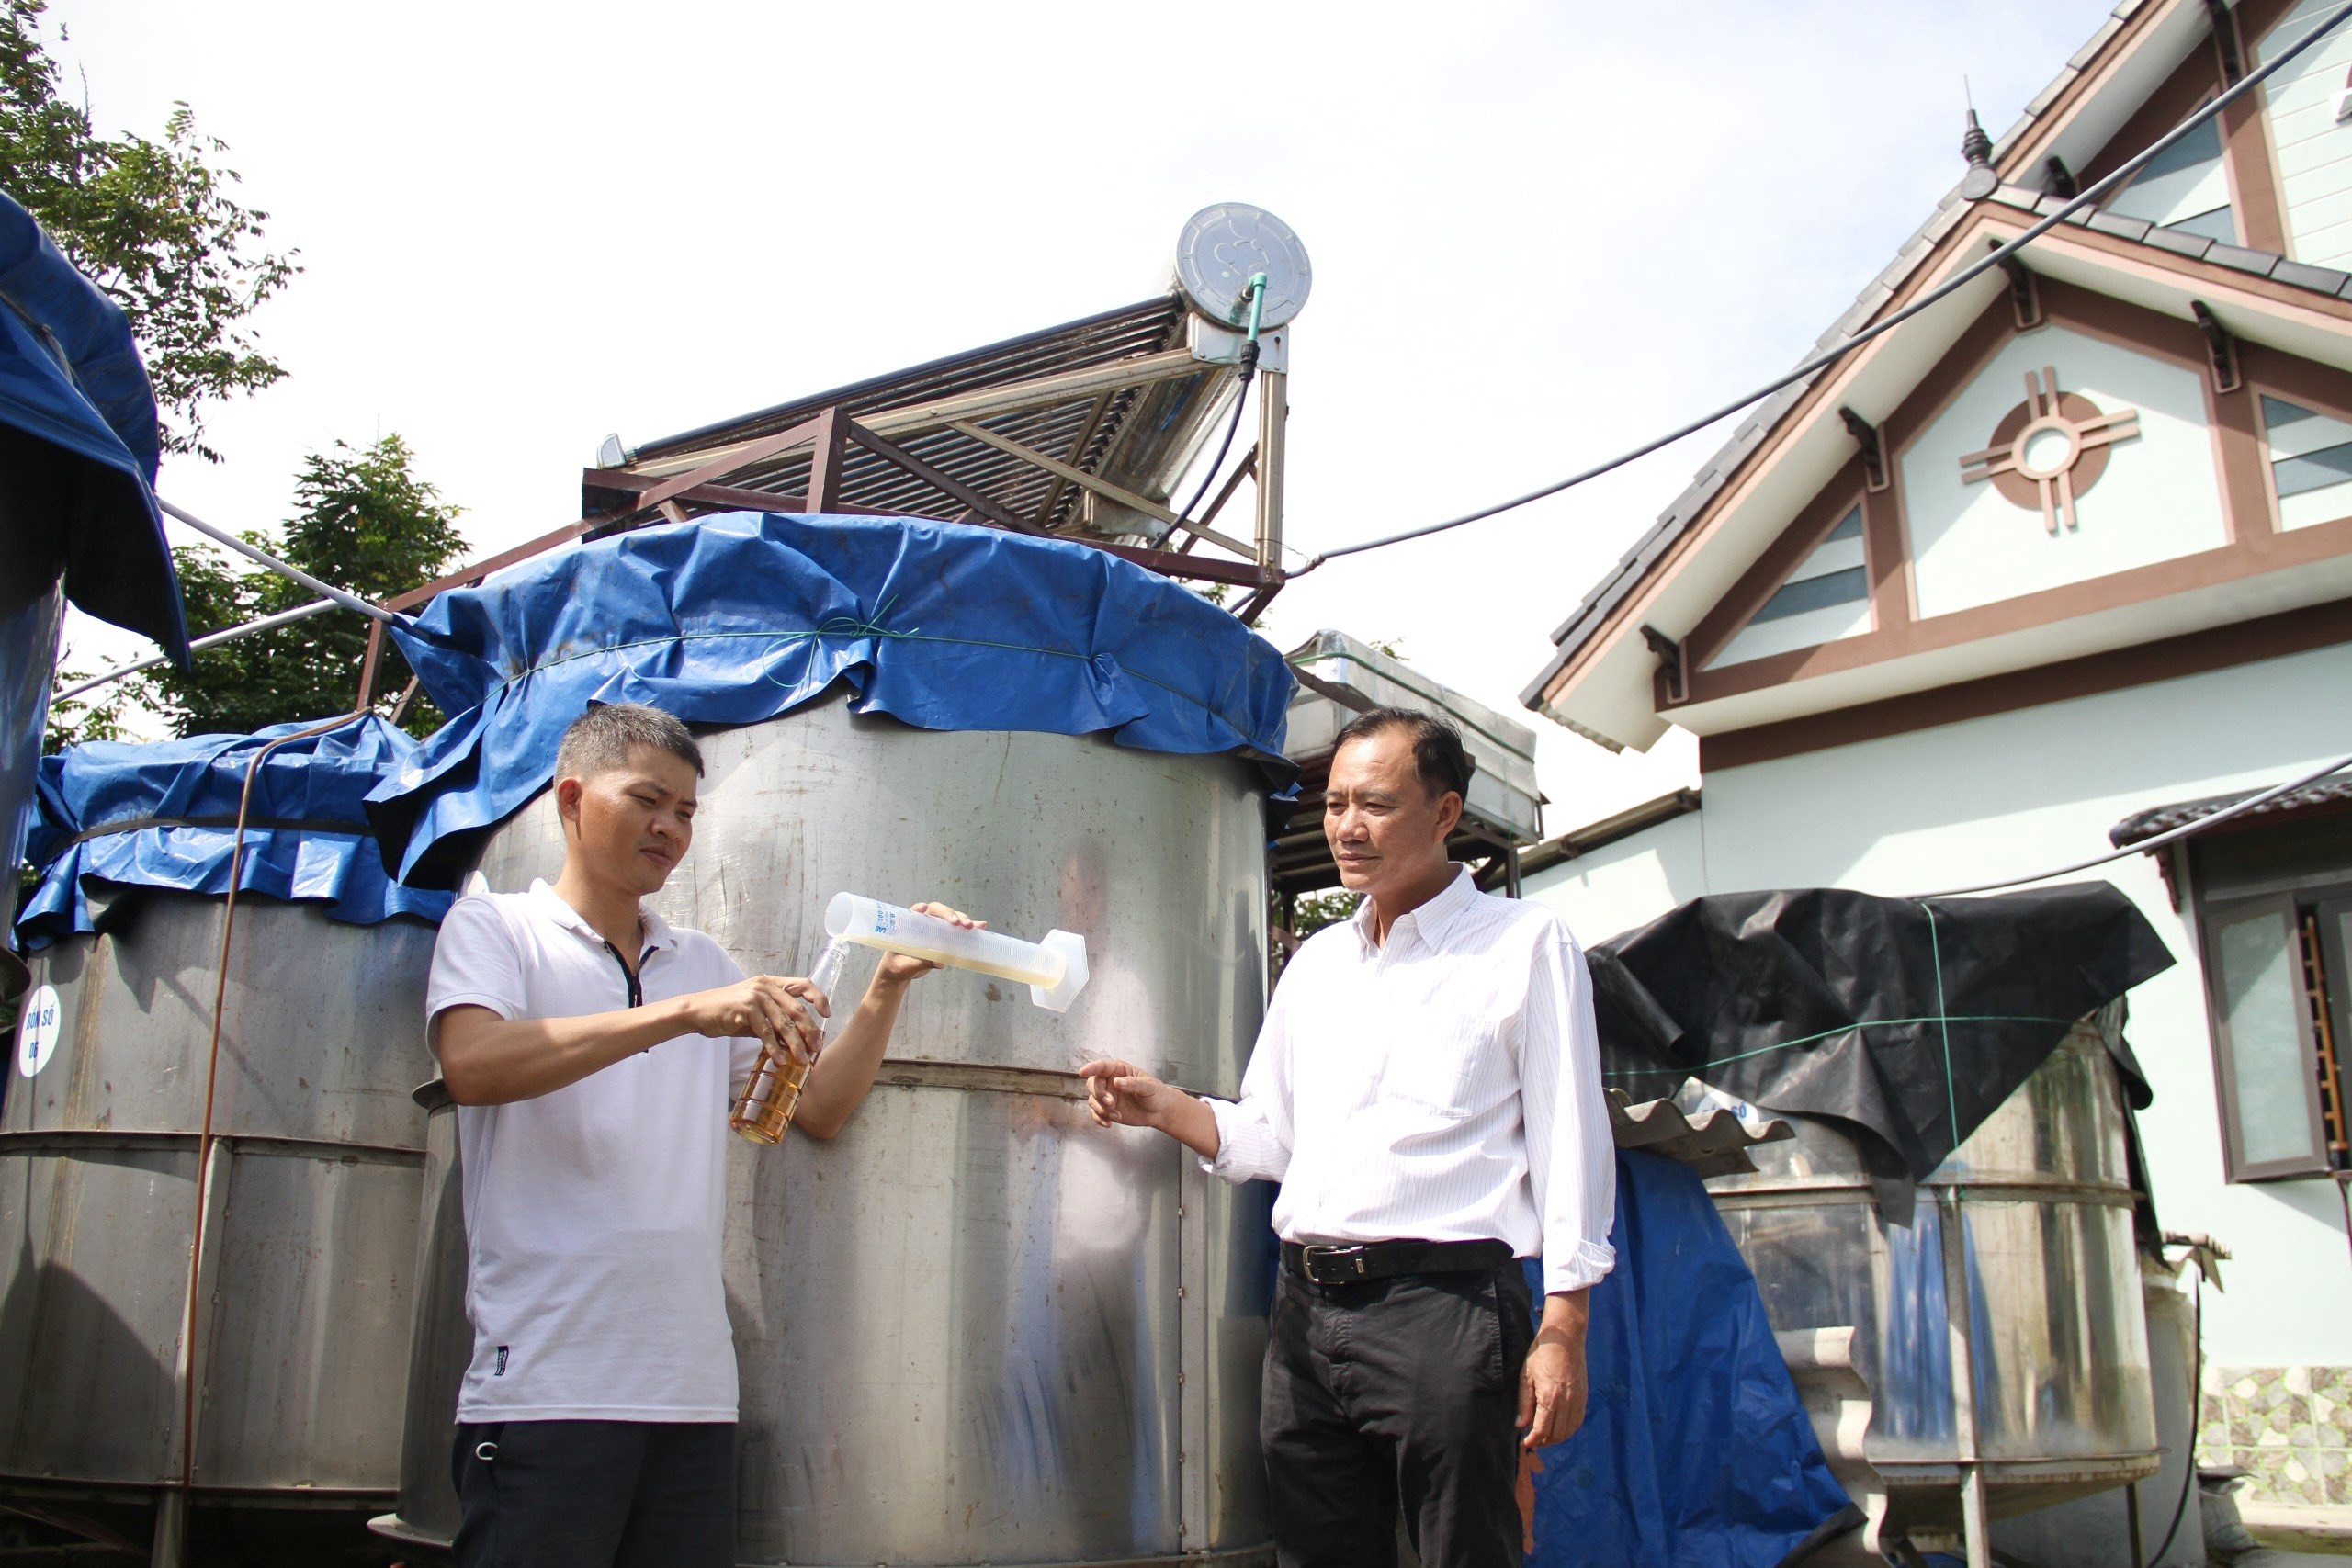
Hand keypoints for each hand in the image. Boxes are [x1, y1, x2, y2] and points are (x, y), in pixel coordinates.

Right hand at [682, 975, 827, 1062]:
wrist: (698, 1011)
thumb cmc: (728, 1012)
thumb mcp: (755, 1013)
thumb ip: (774, 1021)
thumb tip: (796, 1040)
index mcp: (771, 983)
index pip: (803, 984)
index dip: (818, 998)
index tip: (827, 1014)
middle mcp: (765, 986)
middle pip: (796, 1009)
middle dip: (809, 1031)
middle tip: (816, 1048)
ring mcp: (755, 996)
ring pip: (783, 1023)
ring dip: (795, 1044)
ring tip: (802, 1060)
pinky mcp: (744, 1009)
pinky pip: (765, 1032)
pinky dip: (773, 1048)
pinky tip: (780, 1060)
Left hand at [874, 901, 982, 986]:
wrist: (901, 972)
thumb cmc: (898, 966)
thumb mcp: (906, 966)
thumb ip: (920, 963)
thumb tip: (940, 962)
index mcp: (909, 924)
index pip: (917, 911)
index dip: (923, 909)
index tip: (926, 909)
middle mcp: (924, 922)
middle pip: (938, 912)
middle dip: (951, 915)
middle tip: (960, 924)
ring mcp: (935, 928)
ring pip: (950, 919)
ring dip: (963, 920)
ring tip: (974, 926)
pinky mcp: (944, 937)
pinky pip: (957, 931)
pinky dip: (969, 929)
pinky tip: (981, 928)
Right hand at [1078, 1059, 1180, 1130]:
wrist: (1159, 1112)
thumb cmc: (1156, 1094)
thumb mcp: (1149, 1087)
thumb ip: (1133, 1083)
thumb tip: (1118, 1081)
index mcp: (1119, 1070)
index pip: (1102, 1067)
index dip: (1091, 1068)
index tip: (1082, 1072)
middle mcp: (1110, 1082)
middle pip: (1093, 1084)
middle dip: (1099, 1094)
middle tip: (1111, 1103)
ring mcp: (1108, 1096)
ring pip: (1093, 1100)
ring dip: (1101, 1109)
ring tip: (1116, 1115)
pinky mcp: (1108, 1110)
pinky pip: (1095, 1113)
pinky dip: (1099, 1119)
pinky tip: (1109, 1123)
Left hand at [1517, 1322, 1588, 1450]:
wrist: (1565, 1338)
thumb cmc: (1542, 1354)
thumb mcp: (1526, 1376)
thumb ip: (1524, 1403)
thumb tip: (1520, 1425)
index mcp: (1550, 1397)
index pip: (1542, 1430)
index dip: (1533, 1440)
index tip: (1525, 1443)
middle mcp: (1567, 1402)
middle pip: (1557, 1434)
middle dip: (1544, 1441)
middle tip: (1534, 1440)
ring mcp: (1578, 1399)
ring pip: (1569, 1430)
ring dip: (1557, 1438)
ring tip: (1545, 1436)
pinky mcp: (1584, 1396)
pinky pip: (1578, 1420)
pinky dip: (1569, 1429)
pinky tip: (1560, 1427)